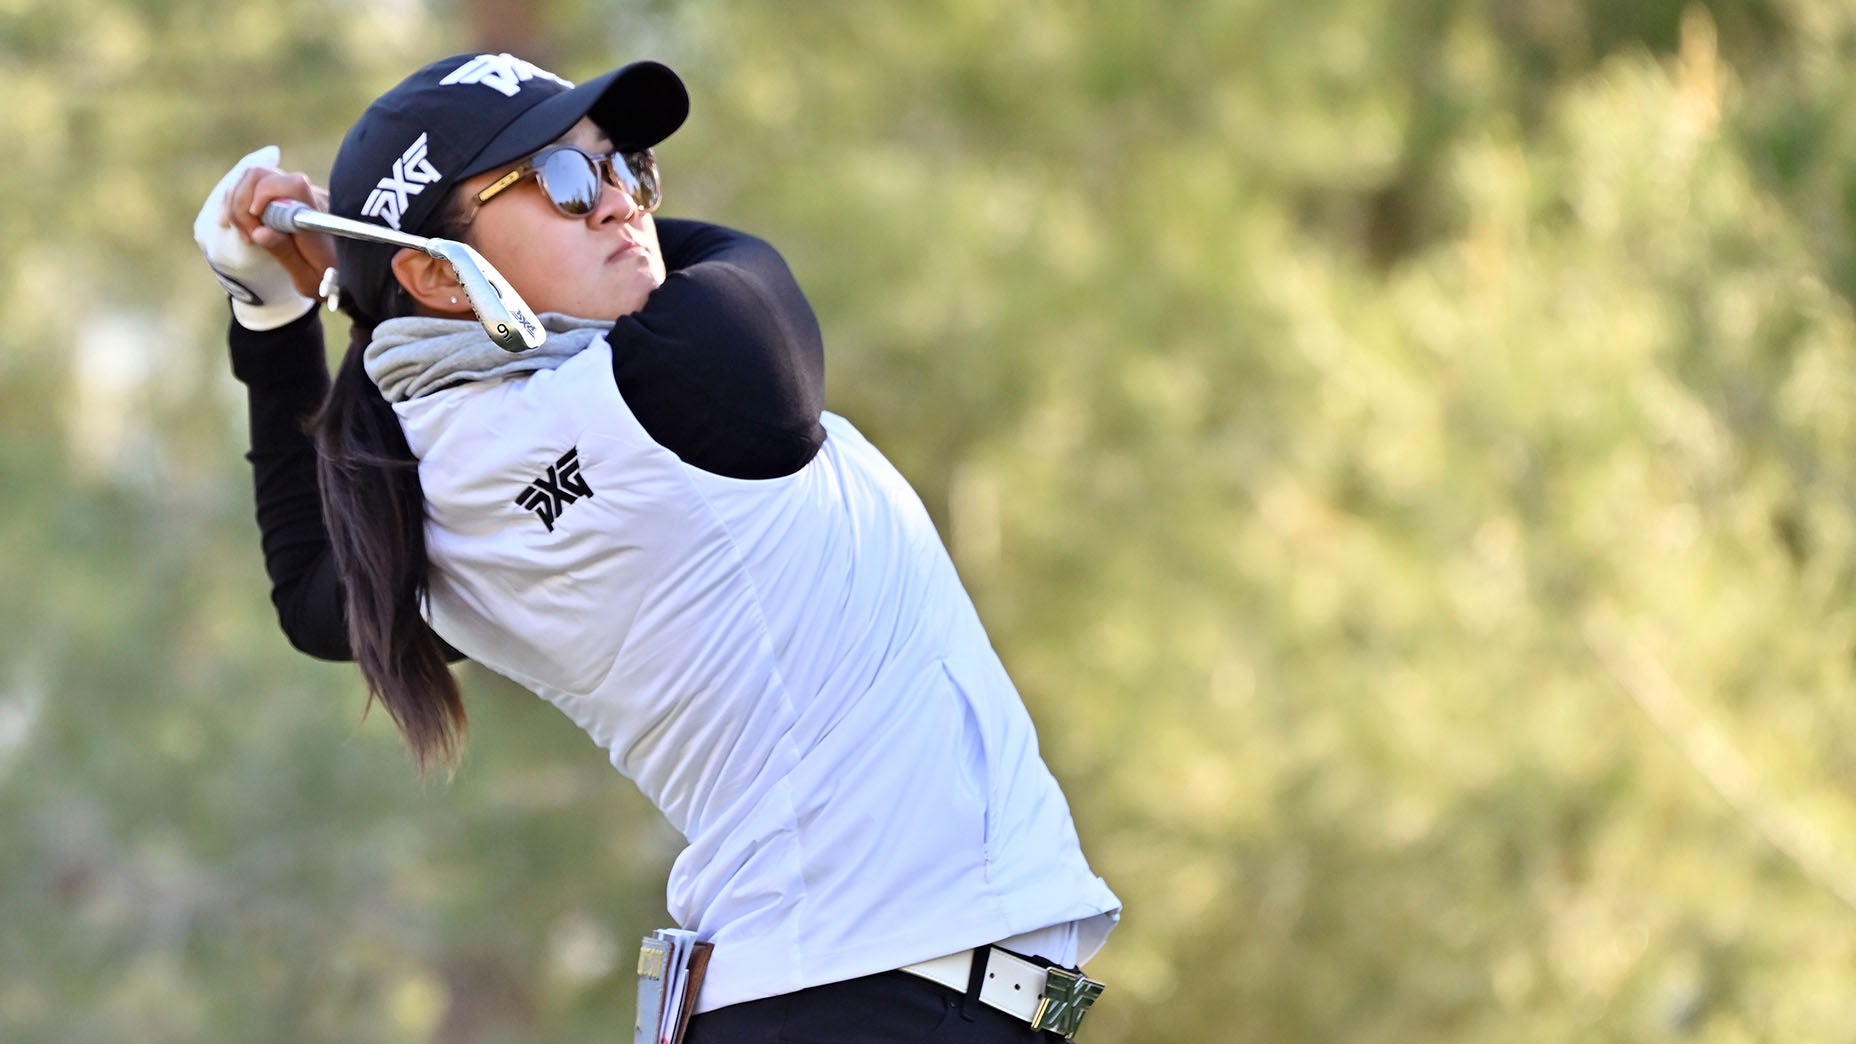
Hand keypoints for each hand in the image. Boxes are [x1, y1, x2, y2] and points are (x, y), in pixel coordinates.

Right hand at [192, 147, 333, 329]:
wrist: (353, 274)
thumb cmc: (330, 280)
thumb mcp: (310, 278)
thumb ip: (286, 254)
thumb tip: (259, 232)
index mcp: (318, 218)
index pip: (294, 185)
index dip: (265, 195)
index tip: (255, 225)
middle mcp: (311, 197)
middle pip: (264, 175)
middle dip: (242, 204)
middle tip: (247, 236)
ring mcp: (300, 192)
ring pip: (257, 176)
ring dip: (238, 202)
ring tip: (245, 234)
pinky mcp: (291, 194)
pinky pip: (259, 183)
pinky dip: (241, 200)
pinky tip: (241, 224)